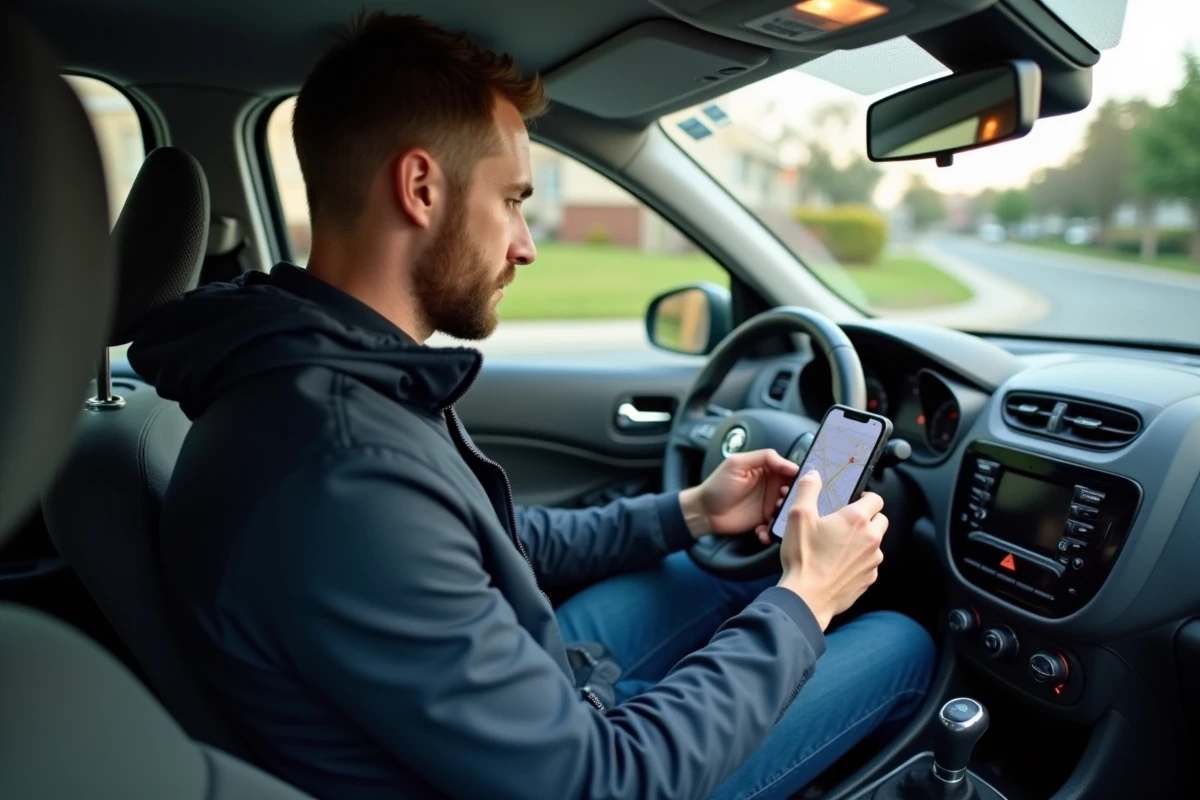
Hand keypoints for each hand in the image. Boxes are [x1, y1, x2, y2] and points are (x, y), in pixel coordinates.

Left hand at [678, 449, 798, 541]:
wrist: (704, 512)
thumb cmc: (718, 485)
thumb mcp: (737, 464)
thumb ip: (764, 457)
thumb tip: (790, 464)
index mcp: (766, 469)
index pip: (788, 469)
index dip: (797, 474)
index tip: (801, 481)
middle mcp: (770, 486)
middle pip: (793, 489)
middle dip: (794, 495)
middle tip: (784, 499)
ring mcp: (769, 504)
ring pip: (788, 507)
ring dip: (787, 512)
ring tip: (775, 513)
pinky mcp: (765, 520)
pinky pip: (778, 524)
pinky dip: (775, 528)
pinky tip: (765, 531)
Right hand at [776, 470, 886, 630]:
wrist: (807, 598)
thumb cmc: (803, 557)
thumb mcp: (798, 516)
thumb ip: (808, 490)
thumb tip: (814, 474)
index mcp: (856, 519)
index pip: (876, 498)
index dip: (865, 497)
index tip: (853, 501)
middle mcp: (871, 539)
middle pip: (881, 520)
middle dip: (868, 518)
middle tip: (846, 523)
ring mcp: (873, 561)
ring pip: (875, 543)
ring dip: (863, 541)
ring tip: (839, 546)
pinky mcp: (869, 579)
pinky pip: (869, 564)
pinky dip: (859, 561)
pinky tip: (839, 564)